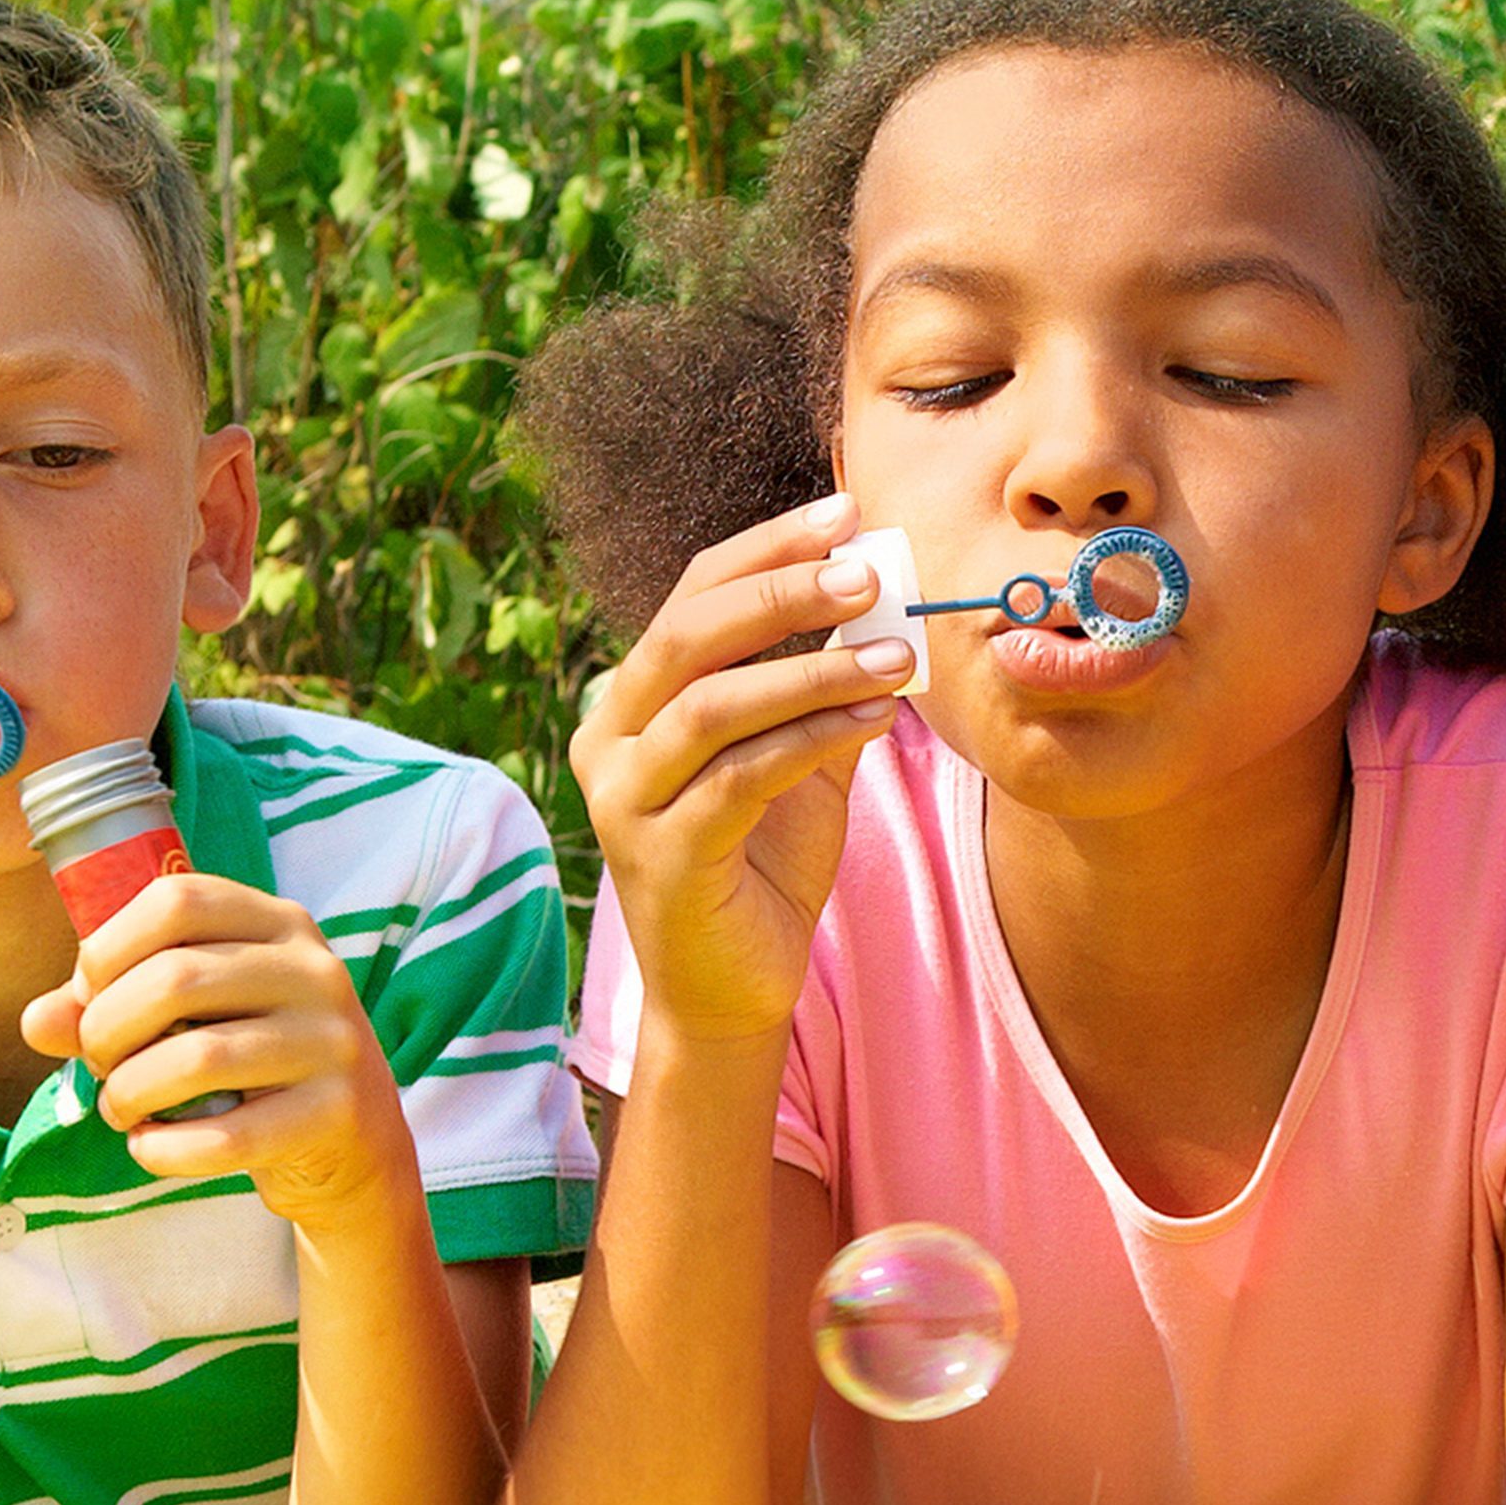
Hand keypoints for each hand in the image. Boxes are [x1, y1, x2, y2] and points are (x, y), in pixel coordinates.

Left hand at [21, 874, 418, 1230]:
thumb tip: (35, 1021)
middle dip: (106, 1031)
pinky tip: (151, 1146)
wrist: (353, 1146)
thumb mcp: (193, 1018)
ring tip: (119, 1109)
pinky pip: (226, 1136)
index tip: (88, 995)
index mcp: (278, 924)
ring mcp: (333, 1041)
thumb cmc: (253, 1065)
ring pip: (196, 1059)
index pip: (175, 900)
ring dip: (128, 1093)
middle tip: (98, 1065)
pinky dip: (164, 1149)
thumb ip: (112, 1006)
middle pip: (174, 978)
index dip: (108, 948)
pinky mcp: (336, 1113)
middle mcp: (315, 971)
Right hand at [569, 492, 900, 1052]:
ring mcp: (625, 799)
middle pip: (689, 635)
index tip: (847, 514)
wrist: (733, 990)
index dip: (768, 550)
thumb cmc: (762, 866)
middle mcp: (610, 739)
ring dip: (813, 669)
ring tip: (895, 655)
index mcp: (634, 701)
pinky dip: (811, 738)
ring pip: (715, 705)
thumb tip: (886, 593)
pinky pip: (740, 777)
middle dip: (782, 592)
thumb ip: (823, 682)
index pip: (694, 597)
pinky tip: (874, 719)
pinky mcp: (661, 855)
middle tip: (869, 571)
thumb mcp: (798, 758)